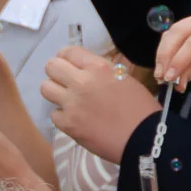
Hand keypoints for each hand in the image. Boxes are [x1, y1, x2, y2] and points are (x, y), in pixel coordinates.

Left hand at [42, 46, 159, 161]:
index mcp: (99, 68)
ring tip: (69, 99)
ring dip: (56, 92)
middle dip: (58, 73)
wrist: (144, 138)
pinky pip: (53, 113)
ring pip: (45, 88)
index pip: (68, 52)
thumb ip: (100, 72)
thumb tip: (83, 70)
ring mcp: (71, 103)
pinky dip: (63, 116)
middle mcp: (81, 82)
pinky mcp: (67, 123)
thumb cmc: (141, 108)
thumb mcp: (124, 79)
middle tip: (67, 82)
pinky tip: (76, 118)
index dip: (67, 57)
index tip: (70, 65)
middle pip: (51, 66)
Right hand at [155, 7, 190, 88]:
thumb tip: (176, 80)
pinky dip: (165, 55)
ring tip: (161, 76)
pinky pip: (169, 39)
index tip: (169, 78)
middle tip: (160, 76)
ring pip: (170, 35)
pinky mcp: (186, 27)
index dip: (180, 60)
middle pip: (178, 33)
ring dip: (162, 57)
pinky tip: (165, 69)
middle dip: (165, 56)